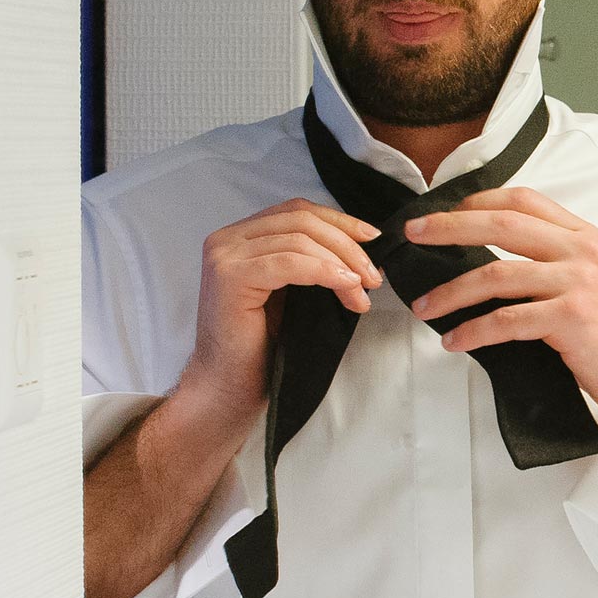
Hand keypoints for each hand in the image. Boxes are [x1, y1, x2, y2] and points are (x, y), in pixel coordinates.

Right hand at [177, 200, 383, 427]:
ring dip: (341, 263)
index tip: (373, 239)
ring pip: (299, 240)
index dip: (340, 221)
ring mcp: (224, 256)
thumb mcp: (294, 292)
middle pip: (301, 220)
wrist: (229, 386)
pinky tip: (346, 287)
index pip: (298, 211)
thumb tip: (363, 246)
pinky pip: (289, 262)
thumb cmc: (264, 346)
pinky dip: (324, 271)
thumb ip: (313, 261)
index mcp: (242, 237)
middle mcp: (227, 239)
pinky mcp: (229, 276)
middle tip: (373, 274)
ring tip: (362, 291)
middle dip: (346, 244)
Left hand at [402, 187, 597, 415]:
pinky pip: (506, 320)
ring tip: (426, 307)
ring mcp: (577, 283)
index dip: (477, 202)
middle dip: (449, 228)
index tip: (444, 214)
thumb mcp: (589, 278)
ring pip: (496, 275)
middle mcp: (581, 251)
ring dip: (452, 292)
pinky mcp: (570, 318)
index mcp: (583, 235)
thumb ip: (552, 258)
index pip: (522, 200)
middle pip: (500, 225)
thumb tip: (487, 256)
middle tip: (414, 236)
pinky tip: (456, 341)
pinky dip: (473, 331)